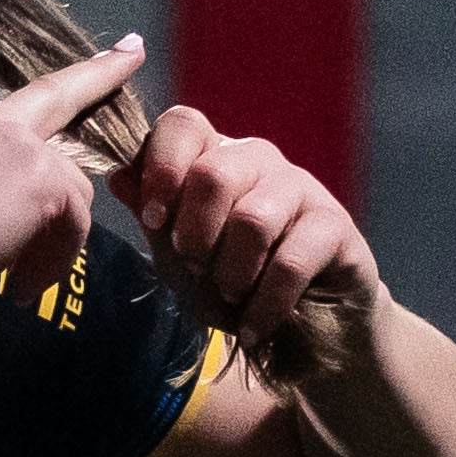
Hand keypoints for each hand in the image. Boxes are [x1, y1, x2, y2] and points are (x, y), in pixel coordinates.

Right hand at [0, 35, 148, 306]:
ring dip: (53, 241)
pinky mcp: (44, 176)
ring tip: (19, 284)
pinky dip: (55, 261)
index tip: (87, 57)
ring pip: (70, 189)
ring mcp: (18, 143)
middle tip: (131, 52)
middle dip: (101, 72)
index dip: (49, 86)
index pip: (13, 102)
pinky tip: (21, 288)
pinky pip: (75, 223)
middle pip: (58, 97)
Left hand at [113, 97, 376, 350]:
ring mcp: (301, 188)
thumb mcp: (180, 258)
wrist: (304, 332)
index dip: (160, 167)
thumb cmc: (233, 286)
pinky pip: (291, 262)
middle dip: (194, 237)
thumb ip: (154, 217)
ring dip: (231, 275)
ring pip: (252, 220)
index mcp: (213, 156)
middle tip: (198, 270)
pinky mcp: (336, 227)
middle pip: (212, 173)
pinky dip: (264, 305)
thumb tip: (119, 177)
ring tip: (232, 298)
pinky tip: (255, 328)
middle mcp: (257, 160)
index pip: (182, 124)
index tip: (155, 220)